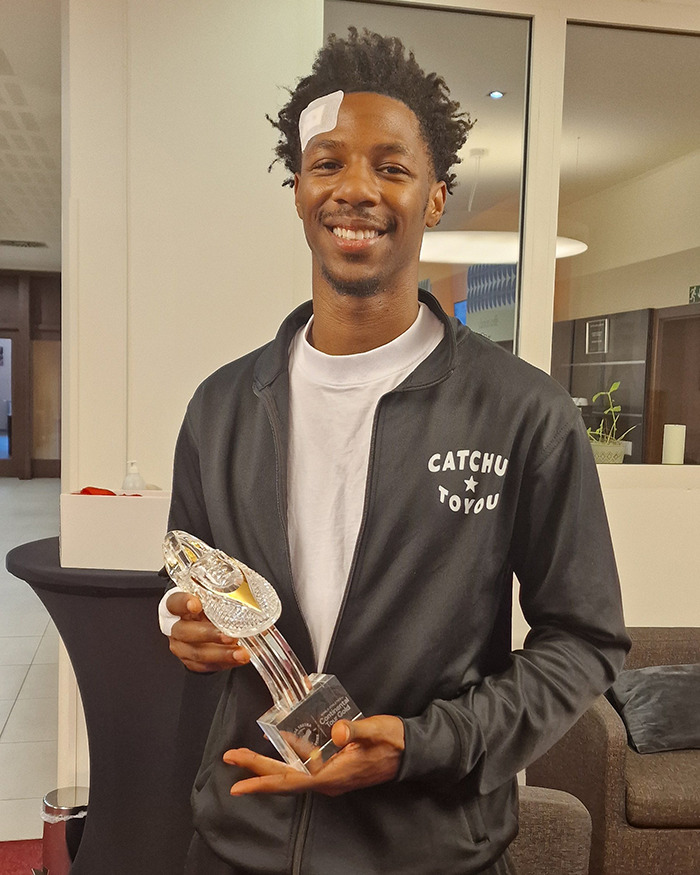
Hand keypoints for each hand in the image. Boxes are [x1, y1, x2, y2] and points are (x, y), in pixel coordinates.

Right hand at [166, 591, 250, 672]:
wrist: (198, 623)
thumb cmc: (205, 606)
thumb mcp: (210, 595)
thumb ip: (220, 593)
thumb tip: (247, 591)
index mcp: (176, 606)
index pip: (175, 602)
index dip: (184, 603)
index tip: (196, 604)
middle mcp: (175, 627)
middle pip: (186, 631)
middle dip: (209, 634)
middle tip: (229, 636)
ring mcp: (181, 646)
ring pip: (198, 653)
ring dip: (222, 654)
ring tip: (241, 653)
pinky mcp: (190, 661)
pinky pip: (206, 666)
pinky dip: (225, 663)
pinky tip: (239, 659)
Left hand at [223, 715, 404, 796]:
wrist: (411, 751)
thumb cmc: (393, 741)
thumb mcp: (377, 732)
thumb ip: (358, 731)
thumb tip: (340, 731)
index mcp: (332, 775)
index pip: (290, 781)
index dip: (262, 781)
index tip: (238, 783)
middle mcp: (326, 779)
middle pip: (283, 778)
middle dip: (255, 770)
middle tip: (229, 758)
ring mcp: (329, 775)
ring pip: (291, 772)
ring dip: (267, 765)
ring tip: (244, 755)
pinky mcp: (333, 767)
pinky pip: (303, 765)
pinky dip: (288, 755)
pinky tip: (280, 743)